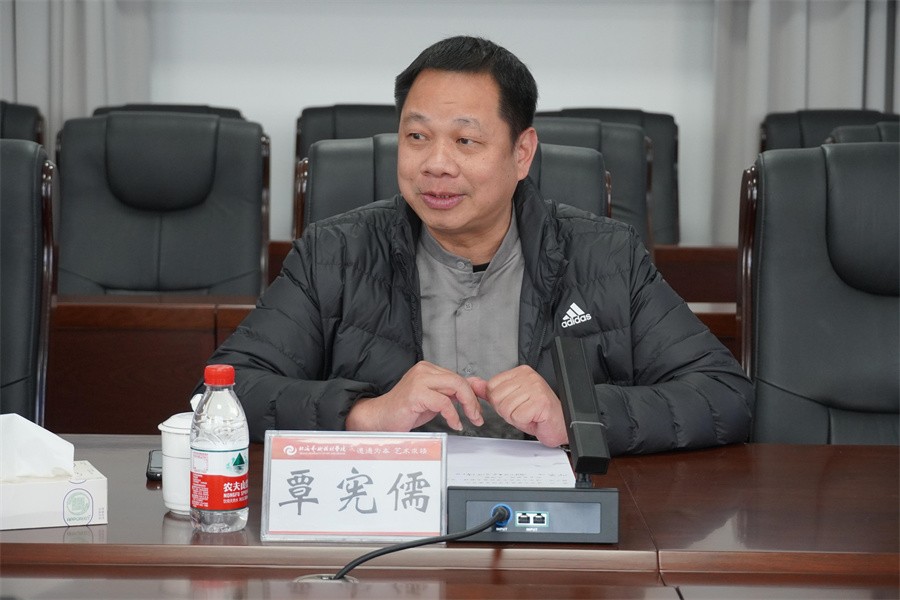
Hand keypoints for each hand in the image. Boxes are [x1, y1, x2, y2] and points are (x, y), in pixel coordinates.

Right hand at [346, 361, 483, 432]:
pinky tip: (454, 424)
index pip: (458, 377)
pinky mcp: (416, 393)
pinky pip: (443, 402)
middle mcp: (424, 370)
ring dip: (467, 406)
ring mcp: (419, 380)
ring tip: (469, 420)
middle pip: (459, 380)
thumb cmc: (404, 411)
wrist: (379, 418)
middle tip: (477, 416)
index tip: (478, 408)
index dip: (473, 393)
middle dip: (473, 400)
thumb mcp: (434, 401)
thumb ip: (451, 395)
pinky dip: (453, 415)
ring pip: (455, 386)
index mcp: (428, 369)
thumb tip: (474, 391)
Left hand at [469, 365, 567, 446]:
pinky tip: (533, 417)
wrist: (559, 424)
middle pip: (497, 397)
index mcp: (521, 372)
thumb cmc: (538, 413)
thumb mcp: (510, 399)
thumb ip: (490, 390)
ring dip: (515, 417)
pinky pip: (516, 416)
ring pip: (505, 408)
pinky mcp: (539, 402)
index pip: (492, 385)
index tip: (515, 403)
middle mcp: (528, 377)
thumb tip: (473, 383)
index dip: (500, 400)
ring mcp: (535, 388)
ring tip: (528, 413)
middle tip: (522, 410)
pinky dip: (523, 422)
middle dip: (507, 410)